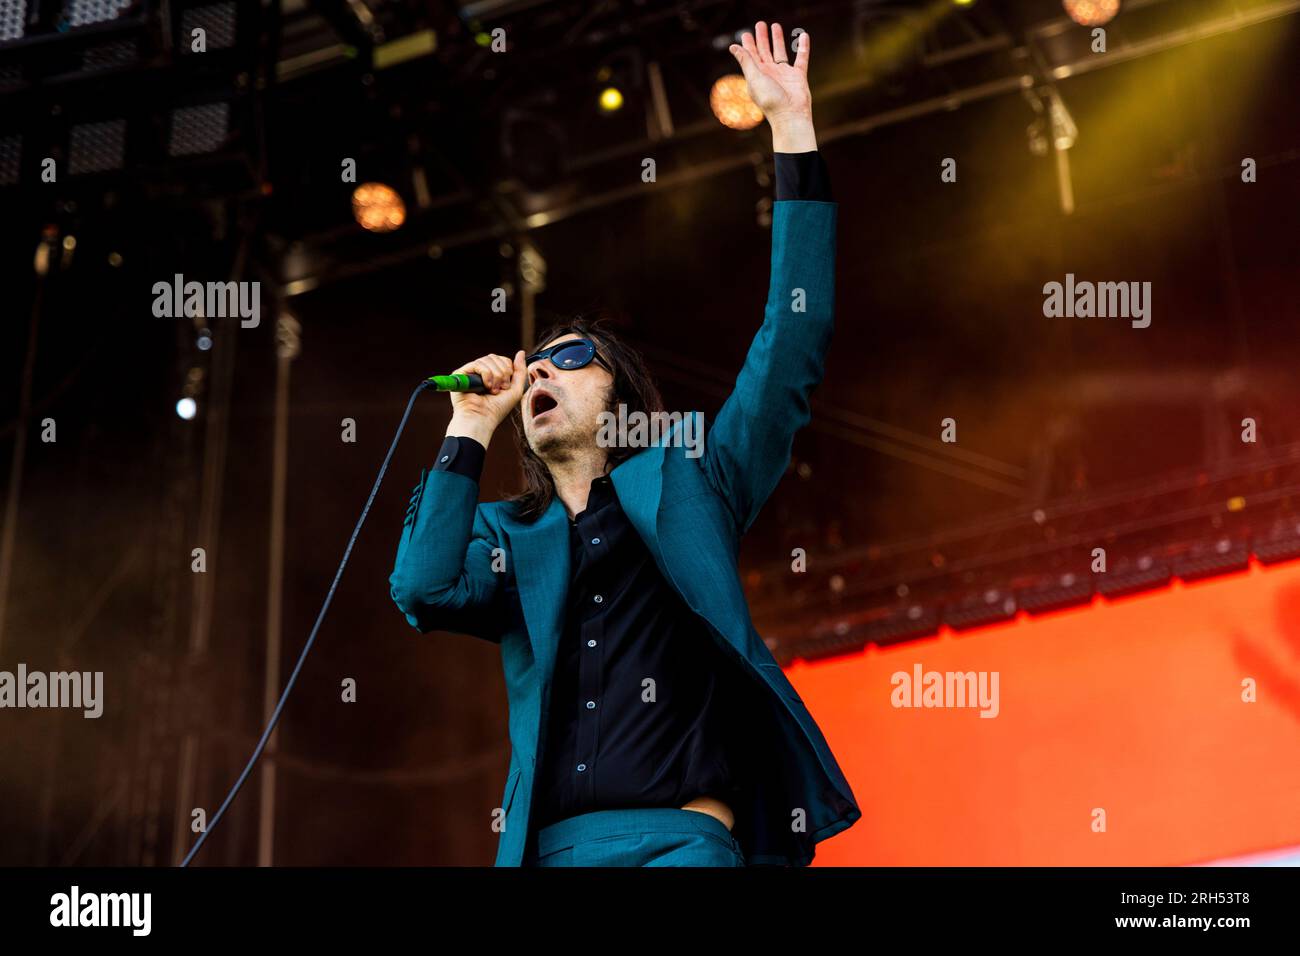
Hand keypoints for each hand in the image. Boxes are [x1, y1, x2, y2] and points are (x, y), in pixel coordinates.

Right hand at [445, 350, 525, 446]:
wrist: (482, 418)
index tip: (506, 386)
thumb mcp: (515, 389)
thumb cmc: (497, 408)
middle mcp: (480, 372)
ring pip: (488, 359)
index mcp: (492, 375)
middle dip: (503, 373)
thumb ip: (520, 371)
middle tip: (500, 389)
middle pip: (496, 357)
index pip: (503, 360)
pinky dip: (486, 375)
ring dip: (495, 376)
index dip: (508, 370)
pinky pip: (478, 364)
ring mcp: (470, 372)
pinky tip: (486, 386)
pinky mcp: (460, 373)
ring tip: (492, 390)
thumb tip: (521, 352)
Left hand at [728, 21, 815, 149]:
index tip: (746, 34)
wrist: (790, 115)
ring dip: (778, 39)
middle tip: (760, 24)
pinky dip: (803, 47)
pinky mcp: (798, 76)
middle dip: (762, 38)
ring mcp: (784, 74)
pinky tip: (803, 36)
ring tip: (775, 26)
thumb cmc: (770, 100)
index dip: (748, 44)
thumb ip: (746, 61)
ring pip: (780, 52)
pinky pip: (801, 58)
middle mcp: (770, 74)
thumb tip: (733, 47)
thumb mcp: (754, 78)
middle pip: (765, 51)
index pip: (751, 56)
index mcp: (757, 75)